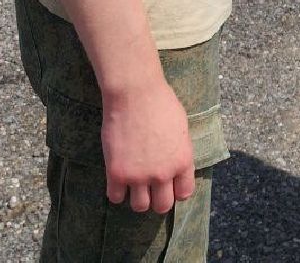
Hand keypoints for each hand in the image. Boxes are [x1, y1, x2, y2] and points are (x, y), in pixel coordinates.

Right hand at [101, 79, 194, 213]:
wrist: (134, 92)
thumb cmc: (160, 101)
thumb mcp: (181, 127)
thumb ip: (179, 150)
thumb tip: (175, 163)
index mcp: (183, 161)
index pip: (184, 193)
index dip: (176, 191)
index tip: (168, 185)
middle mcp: (163, 173)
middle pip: (162, 206)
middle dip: (157, 199)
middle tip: (150, 189)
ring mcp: (139, 175)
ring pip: (140, 206)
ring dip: (137, 198)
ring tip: (133, 185)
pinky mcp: (117, 173)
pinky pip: (115, 197)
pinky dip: (116, 192)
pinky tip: (117, 179)